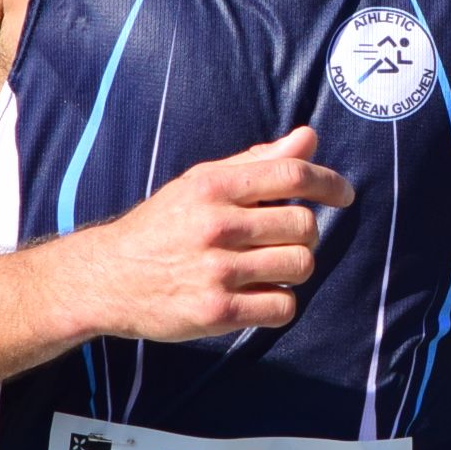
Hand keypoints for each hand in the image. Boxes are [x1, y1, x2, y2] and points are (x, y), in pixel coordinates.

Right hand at [62, 125, 353, 341]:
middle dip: (302, 234)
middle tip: (278, 240)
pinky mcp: (216, 311)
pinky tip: (258, 295)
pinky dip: (280, 302)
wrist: (107, 277)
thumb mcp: (201, 183)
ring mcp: (217, 271)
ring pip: (300, 265)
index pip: (291, 175)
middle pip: (305, 225)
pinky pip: (283, 306)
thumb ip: (257, 162)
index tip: (344, 194)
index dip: (328, 182)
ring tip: (267, 267)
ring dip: (293, 268)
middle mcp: (216, 225)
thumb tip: (309, 138)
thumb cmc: (163, 226)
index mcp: (213, 186)